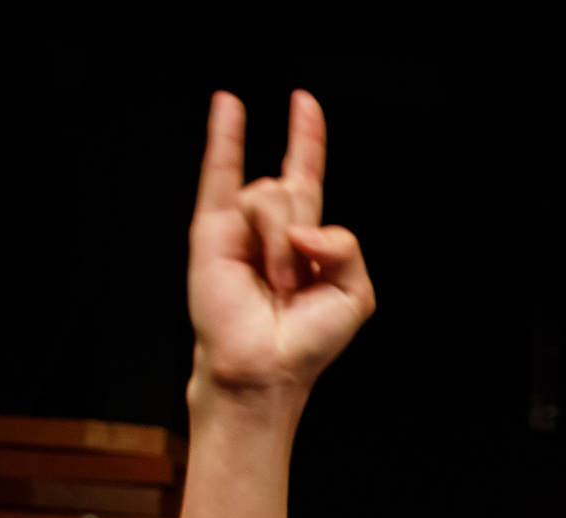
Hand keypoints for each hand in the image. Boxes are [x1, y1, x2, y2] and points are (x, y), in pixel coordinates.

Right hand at [186, 92, 375, 399]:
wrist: (267, 366)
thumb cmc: (307, 339)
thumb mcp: (353, 294)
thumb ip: (345, 248)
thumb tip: (303, 229)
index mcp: (307, 238)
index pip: (307, 175)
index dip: (307, 139)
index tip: (304, 104)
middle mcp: (273, 224)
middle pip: (296, 189)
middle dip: (303, 236)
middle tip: (294, 283)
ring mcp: (241, 224)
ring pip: (271, 195)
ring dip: (280, 244)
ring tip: (273, 281)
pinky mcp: (212, 230)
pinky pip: (219, 173)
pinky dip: (226, 137)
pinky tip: (230, 104)